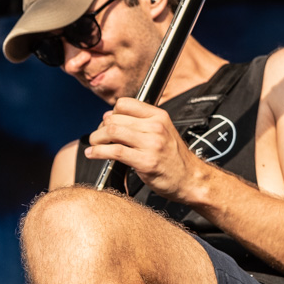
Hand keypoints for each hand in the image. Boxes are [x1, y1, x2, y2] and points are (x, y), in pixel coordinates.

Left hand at [84, 97, 206, 199]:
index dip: (111, 113)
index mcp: (159, 116)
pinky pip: (115, 151)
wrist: (190, 179)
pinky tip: (93, 154)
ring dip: (96, 138)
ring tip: (93, 145)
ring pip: (112, 132)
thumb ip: (140, 124)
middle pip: (115, 118)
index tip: (107, 123)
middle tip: (98, 138)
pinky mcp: (146, 162)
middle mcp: (155, 127)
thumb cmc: (174, 159)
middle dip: (100, 128)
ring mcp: (151, 144)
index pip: (125, 104)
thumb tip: (109, 117)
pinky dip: (98, 152)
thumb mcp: (163, 132)